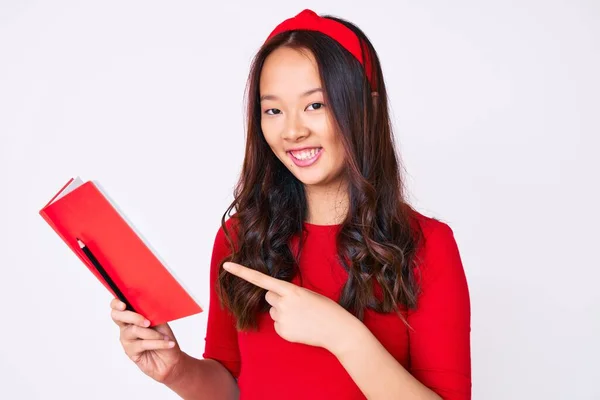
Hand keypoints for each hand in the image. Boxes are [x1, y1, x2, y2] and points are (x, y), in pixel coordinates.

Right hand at [110, 298, 183, 382]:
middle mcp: (126, 326)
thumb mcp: (160, 321)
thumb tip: (146, 304)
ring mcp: (126, 339)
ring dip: (153, 333)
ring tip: (165, 337)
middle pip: (117, 316)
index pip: (117, 306)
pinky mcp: (130, 351)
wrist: (171, 358)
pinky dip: (158, 343)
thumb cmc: (164, 337)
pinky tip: (168, 343)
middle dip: (133, 317)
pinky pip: (143, 344)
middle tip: (147, 322)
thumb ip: (150, 312)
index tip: (124, 305)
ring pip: (134, 330)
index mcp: (132, 315)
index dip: (116, 303)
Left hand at [223, 261, 358, 352]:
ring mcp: (282, 319)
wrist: (337, 330)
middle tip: (297, 304)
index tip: (227, 265)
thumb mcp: (307, 294)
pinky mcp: (283, 332)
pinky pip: (278, 325)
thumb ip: (289, 294)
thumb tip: (275, 300)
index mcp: (291, 290)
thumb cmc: (325, 309)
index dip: (242, 272)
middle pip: (268, 296)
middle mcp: (283, 303)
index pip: (261, 279)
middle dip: (278, 298)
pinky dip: (287, 325)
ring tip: (302, 317)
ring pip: (273, 311)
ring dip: (283, 312)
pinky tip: (301, 327)